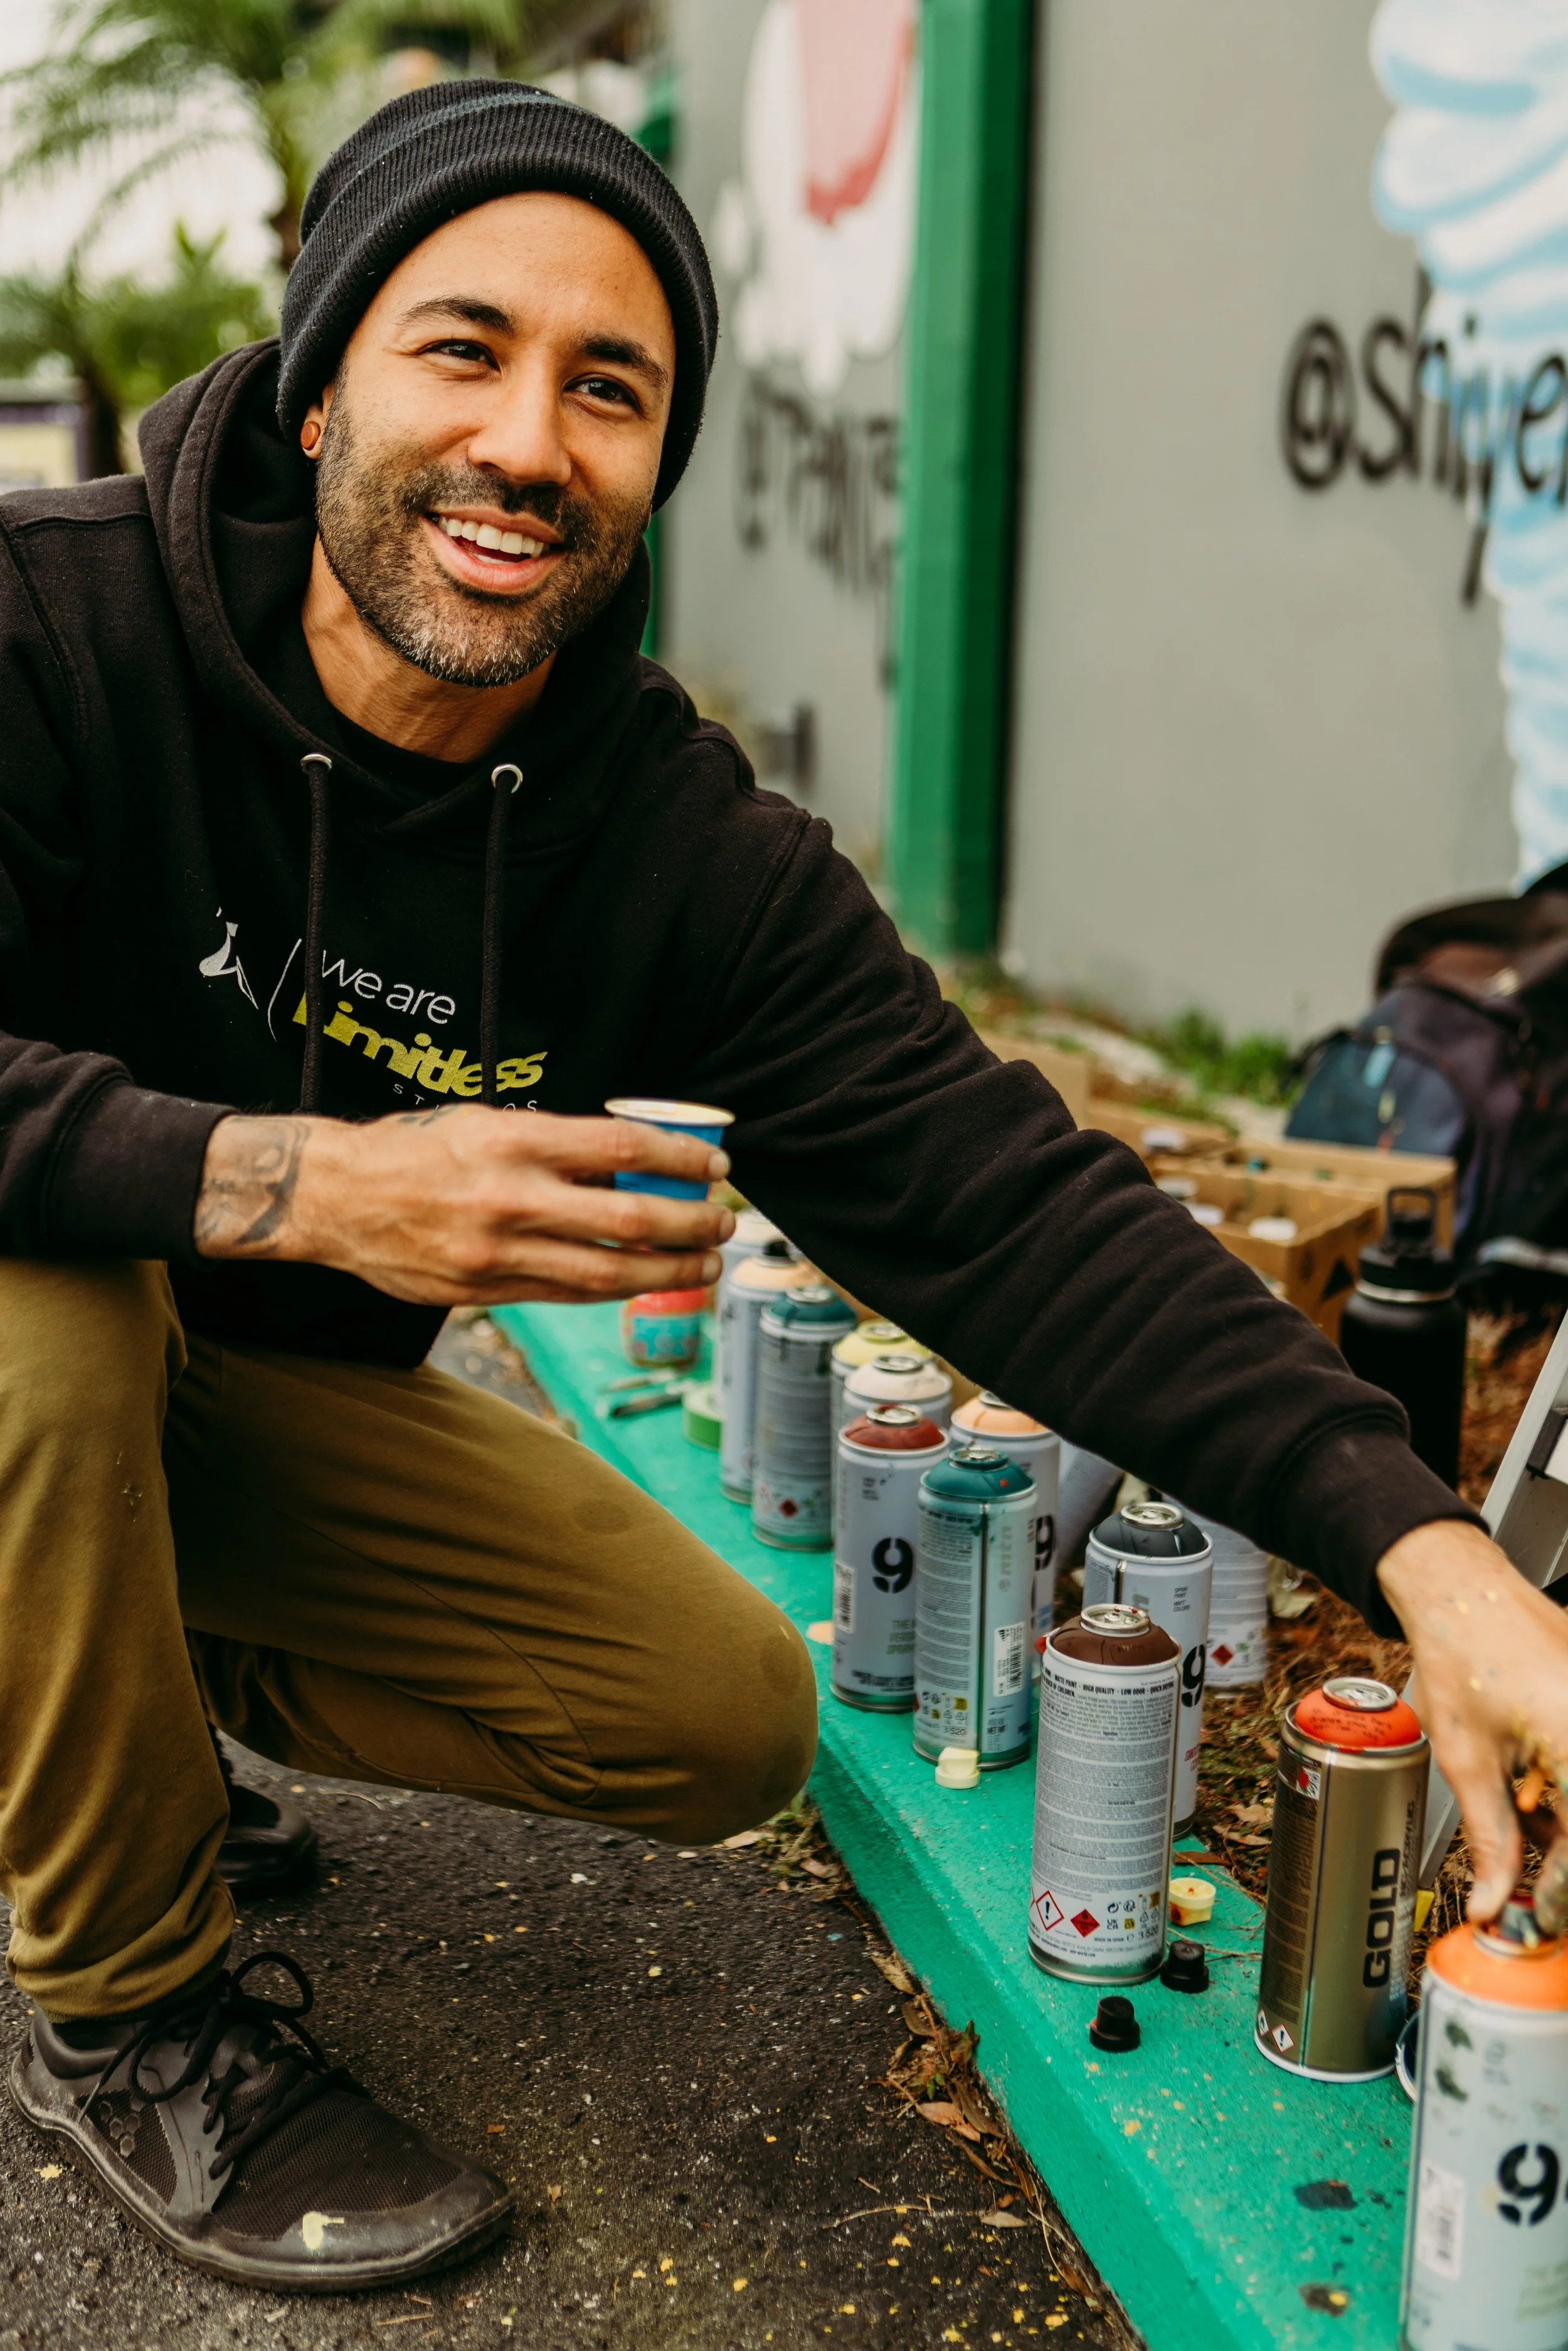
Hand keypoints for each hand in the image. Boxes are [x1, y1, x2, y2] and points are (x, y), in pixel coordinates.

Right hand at [193, 1108, 733, 1305]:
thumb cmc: (416, 1148)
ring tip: (703, 1266)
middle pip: (628, 1220)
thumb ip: (554, 1143)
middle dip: (689, 1226)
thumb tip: (631, 1161)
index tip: (714, 1167)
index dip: (681, 1161)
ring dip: (667, 1271)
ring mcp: (497, 1251)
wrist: (335, 1196)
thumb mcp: (486, 1122)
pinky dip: (613, 1290)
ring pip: (606, 1271)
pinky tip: (644, 1282)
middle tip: (723, 1224)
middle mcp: (510, 1197)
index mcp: (514, 1141)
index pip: (622, 1149)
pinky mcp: (483, 1291)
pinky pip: (566, 1296)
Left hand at [1379, 1519, 1567, 1924]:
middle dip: (1566, 1859)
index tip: (1542, 1916)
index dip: (1563, 1893)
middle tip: (1544, 1891)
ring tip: (1527, 1825)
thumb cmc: (1463, 1654)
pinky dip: (1563, 1786)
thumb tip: (1493, 1899)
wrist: (1465, 1590)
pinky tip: (1538, 1797)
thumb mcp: (1470, 1760)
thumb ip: (1493, 1838)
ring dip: (1565, 1824)